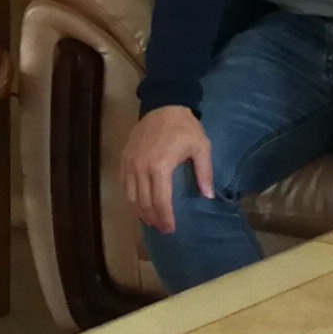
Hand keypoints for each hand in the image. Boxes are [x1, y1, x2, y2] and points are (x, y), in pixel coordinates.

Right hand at [122, 106, 216, 236]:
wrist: (164, 104)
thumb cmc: (185, 127)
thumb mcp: (201, 147)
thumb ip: (205, 173)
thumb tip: (208, 196)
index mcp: (160, 166)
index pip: (161, 201)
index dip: (165, 218)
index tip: (171, 229)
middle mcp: (141, 167)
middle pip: (144, 203)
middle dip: (153, 219)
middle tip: (162, 229)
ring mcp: (130, 163)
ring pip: (131, 197)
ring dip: (141, 212)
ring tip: (151, 220)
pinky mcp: (124, 158)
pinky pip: (124, 185)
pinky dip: (131, 198)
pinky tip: (140, 204)